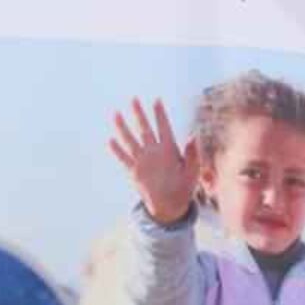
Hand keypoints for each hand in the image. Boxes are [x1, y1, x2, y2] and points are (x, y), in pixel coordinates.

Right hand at [109, 97, 199, 226]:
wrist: (171, 205)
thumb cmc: (184, 188)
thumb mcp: (192, 172)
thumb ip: (193, 154)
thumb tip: (193, 135)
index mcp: (170, 150)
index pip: (164, 128)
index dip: (160, 115)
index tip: (157, 100)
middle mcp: (154, 152)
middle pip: (145, 129)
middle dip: (140, 114)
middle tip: (134, 99)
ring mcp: (143, 160)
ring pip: (131, 140)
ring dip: (124, 128)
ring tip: (116, 114)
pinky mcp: (135, 171)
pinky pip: (124, 159)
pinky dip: (117, 150)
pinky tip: (111, 140)